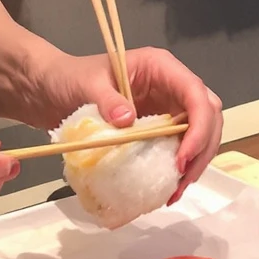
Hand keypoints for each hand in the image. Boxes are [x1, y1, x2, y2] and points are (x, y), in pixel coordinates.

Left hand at [33, 48, 223, 197]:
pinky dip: (179, 168)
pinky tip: (167, 188)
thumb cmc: (69, 77)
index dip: (198, 126)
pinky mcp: (157, 128)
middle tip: (182, 178)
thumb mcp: (85, 84)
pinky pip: (179, 147)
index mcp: (160, 67)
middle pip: (207, 115)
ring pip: (200, 134)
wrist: (50, 89)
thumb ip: (107, 100)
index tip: (182, 157)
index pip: (196, 93)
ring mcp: (166, 107)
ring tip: (175, 191)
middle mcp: (170, 86)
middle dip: (202, 148)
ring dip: (195, 163)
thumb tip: (128, 120)